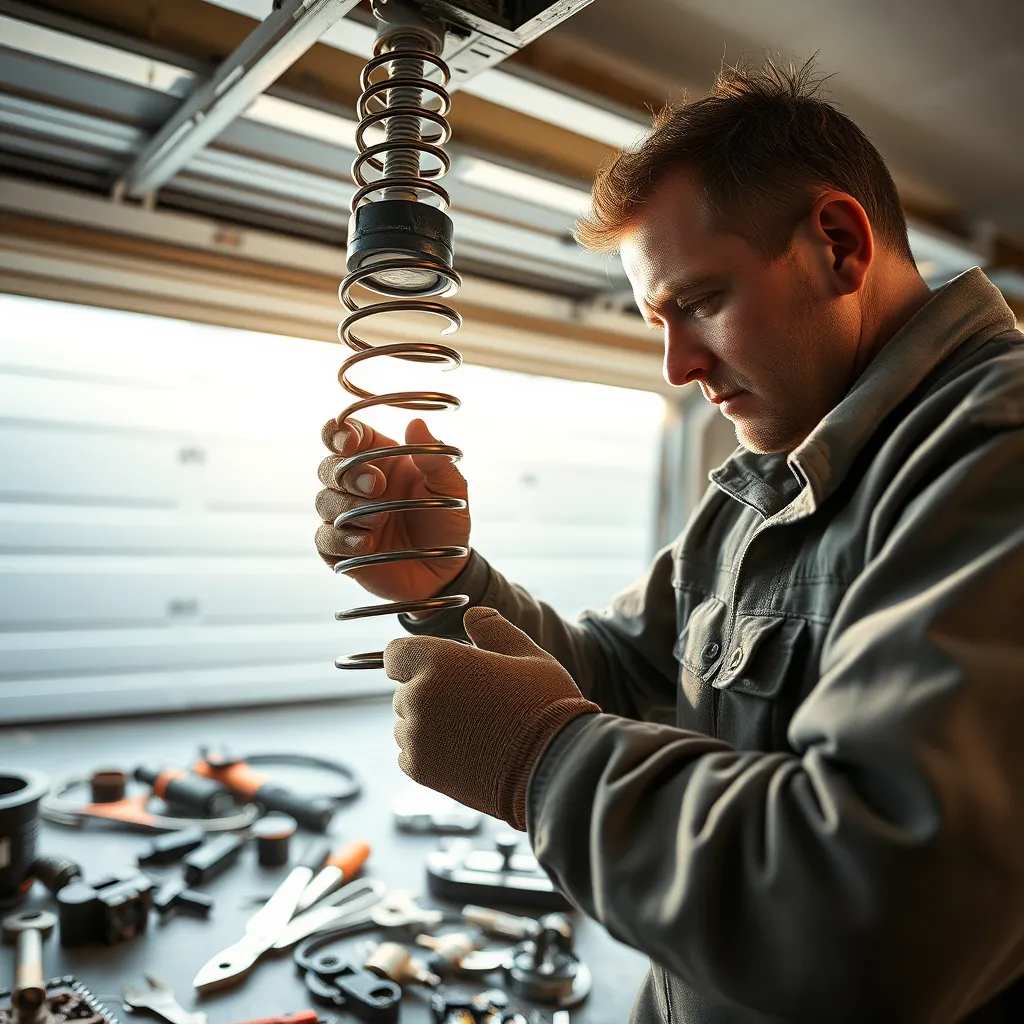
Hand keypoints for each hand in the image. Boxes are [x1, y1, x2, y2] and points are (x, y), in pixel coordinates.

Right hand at [314, 416, 470, 602]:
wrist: (445, 571)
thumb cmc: (446, 522)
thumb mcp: (450, 489)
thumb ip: (435, 458)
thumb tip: (416, 424)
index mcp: (381, 460)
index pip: (346, 436)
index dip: (339, 434)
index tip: (350, 442)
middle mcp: (358, 485)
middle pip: (327, 467)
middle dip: (348, 475)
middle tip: (377, 486)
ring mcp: (346, 517)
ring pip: (323, 501)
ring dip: (349, 508)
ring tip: (380, 522)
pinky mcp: (340, 549)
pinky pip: (324, 539)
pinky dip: (341, 540)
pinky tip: (366, 543)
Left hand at [385, 607, 599, 830]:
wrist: (556, 767)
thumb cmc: (545, 706)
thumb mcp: (527, 655)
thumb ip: (492, 629)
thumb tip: (473, 614)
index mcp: (439, 660)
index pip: (396, 653)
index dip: (415, 658)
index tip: (439, 668)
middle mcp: (419, 696)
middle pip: (404, 690)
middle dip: (429, 692)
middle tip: (473, 703)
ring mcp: (417, 736)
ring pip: (406, 724)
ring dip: (428, 724)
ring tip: (473, 731)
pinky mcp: (420, 770)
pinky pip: (409, 755)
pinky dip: (429, 754)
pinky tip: (466, 752)